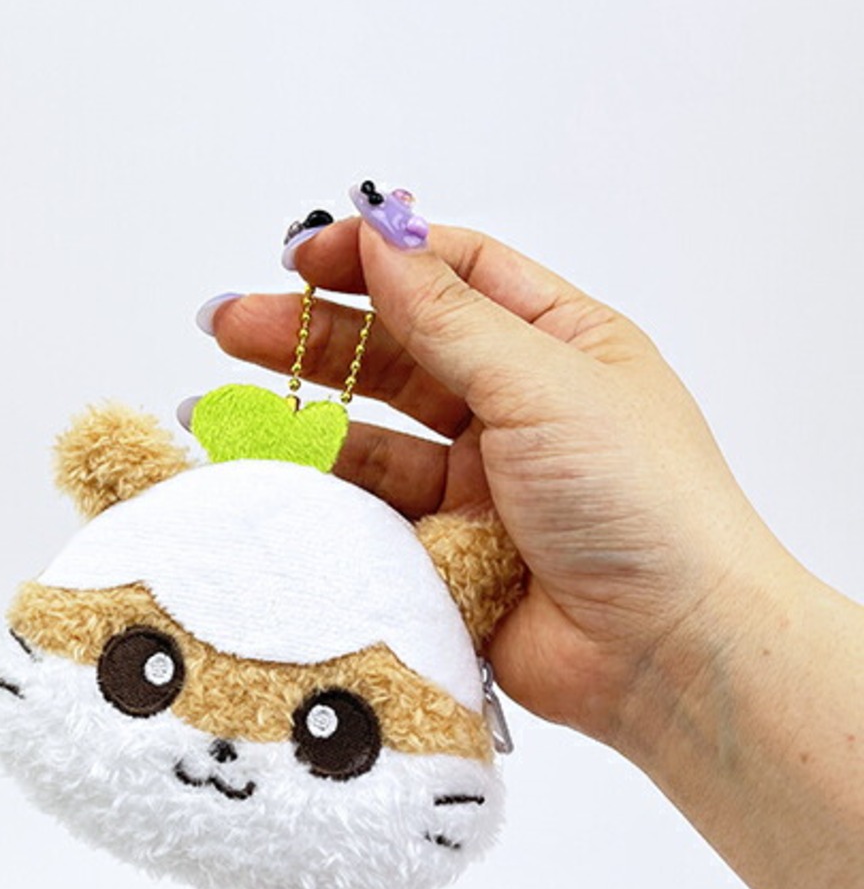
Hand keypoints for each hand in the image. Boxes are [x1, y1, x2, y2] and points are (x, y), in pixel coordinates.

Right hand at [209, 217, 790, 747]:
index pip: (453, 275)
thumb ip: (449, 317)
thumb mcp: (544, 383)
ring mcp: (480, 482)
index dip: (376, 259)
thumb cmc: (642, 503)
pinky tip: (274, 472)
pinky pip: (374, 509)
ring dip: (304, 416)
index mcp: (559, 345)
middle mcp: (516, 407)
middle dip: (314, 335)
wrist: (665, 649)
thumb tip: (382, 238)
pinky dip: (325, 490)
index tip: (303, 258)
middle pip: (396, 352)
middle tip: (233, 325)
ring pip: (373, 434)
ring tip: (224, 406)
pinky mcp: (448, 550)